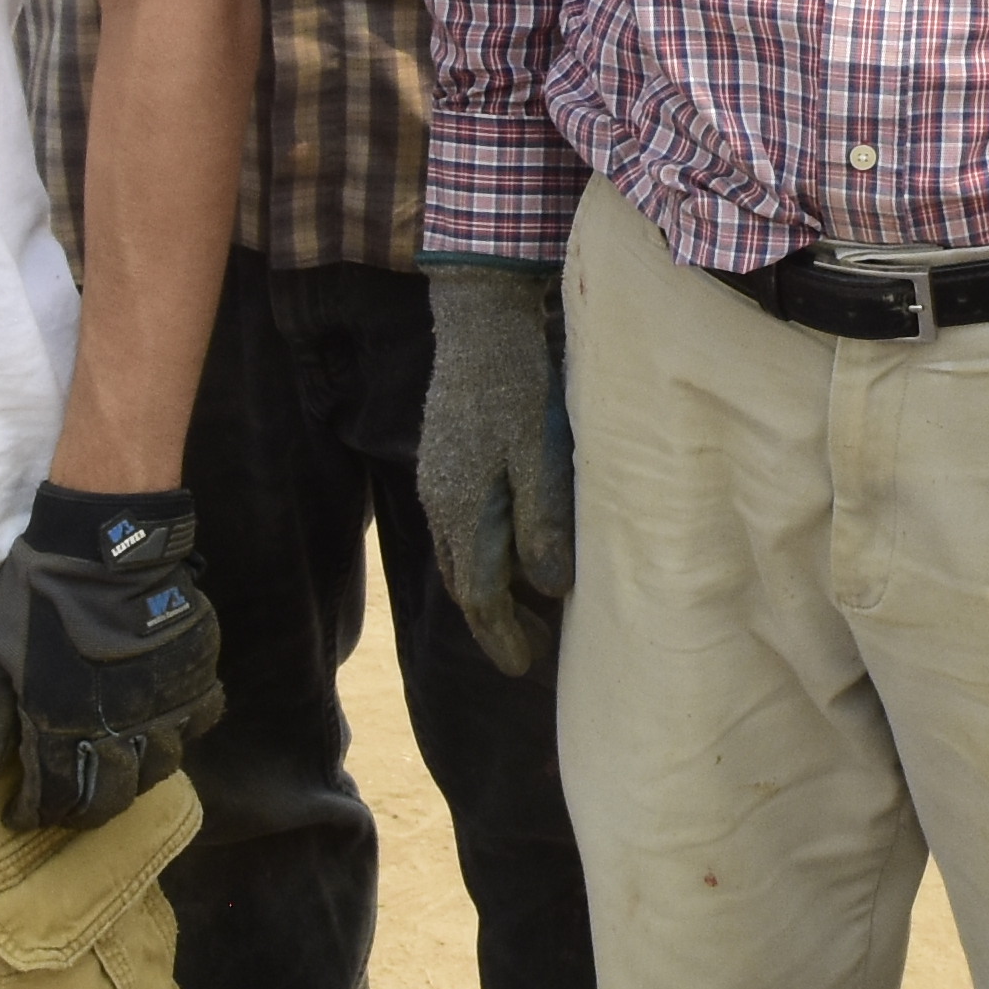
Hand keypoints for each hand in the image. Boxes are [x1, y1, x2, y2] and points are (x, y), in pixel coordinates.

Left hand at [0, 485, 222, 833]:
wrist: (104, 546)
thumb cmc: (38, 598)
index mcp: (61, 729)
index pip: (51, 798)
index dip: (32, 814)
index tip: (19, 815)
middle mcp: (117, 731)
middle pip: (110, 799)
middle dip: (83, 811)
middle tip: (67, 804)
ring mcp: (163, 707)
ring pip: (159, 768)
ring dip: (134, 777)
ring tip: (116, 769)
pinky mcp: (195, 678)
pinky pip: (201, 722)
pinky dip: (184, 731)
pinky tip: (166, 725)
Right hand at [417, 262, 574, 674]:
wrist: (480, 321)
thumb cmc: (520, 386)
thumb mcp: (543, 456)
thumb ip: (544, 524)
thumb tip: (550, 590)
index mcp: (463, 510)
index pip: (478, 595)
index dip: (502, 635)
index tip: (525, 667)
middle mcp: (440, 503)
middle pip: (463, 582)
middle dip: (494, 622)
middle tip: (530, 650)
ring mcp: (437, 479)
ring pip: (460, 554)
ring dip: (489, 589)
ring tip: (524, 609)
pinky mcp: (445, 458)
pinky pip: (460, 526)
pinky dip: (483, 553)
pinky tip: (510, 550)